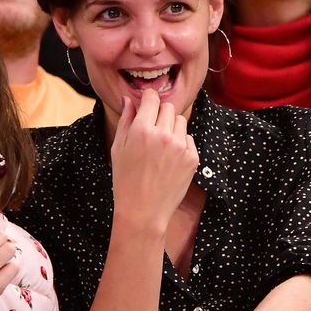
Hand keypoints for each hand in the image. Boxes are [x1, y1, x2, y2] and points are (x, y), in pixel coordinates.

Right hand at [110, 89, 198, 236]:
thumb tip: (129, 99)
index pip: (151, 98)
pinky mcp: (192, 158)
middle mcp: (162, 134)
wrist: (143, 212)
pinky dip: (180, 144)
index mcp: (141, 129)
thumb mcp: (118, 149)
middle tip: (152, 130)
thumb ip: (125, 120)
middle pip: (168, 107)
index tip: (147, 105)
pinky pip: (188, 139)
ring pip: (180, 121)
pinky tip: (169, 160)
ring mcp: (180, 146)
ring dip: (172, 127)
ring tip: (161, 147)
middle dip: (160, 113)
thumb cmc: (125, 181)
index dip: (148, 99)